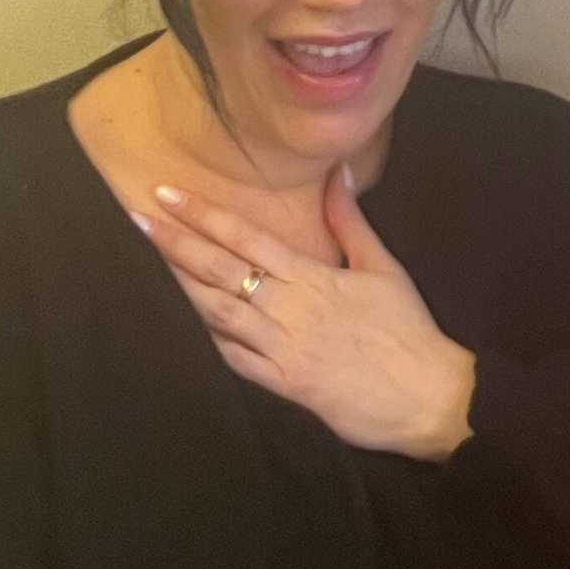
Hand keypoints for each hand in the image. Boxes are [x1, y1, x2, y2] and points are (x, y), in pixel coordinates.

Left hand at [142, 170, 477, 460]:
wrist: (428, 393)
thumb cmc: (407, 328)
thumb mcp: (384, 267)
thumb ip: (351, 222)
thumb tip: (337, 174)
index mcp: (314, 277)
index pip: (249, 239)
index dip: (206, 215)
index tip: (170, 196)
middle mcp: (291, 308)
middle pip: (223, 270)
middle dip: (178, 243)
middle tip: (141, 219)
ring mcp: (283, 348)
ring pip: (220, 313)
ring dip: (182, 286)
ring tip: (150, 262)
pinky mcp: (284, 384)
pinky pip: (235, 360)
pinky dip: (208, 341)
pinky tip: (184, 324)